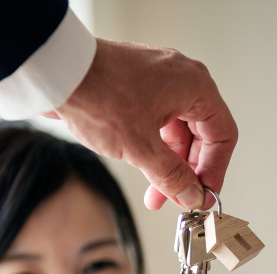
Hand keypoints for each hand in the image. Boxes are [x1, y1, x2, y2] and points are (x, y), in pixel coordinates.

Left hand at [54, 39, 236, 209]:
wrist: (53, 72)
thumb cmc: (96, 94)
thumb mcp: (141, 148)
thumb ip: (172, 177)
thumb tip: (192, 196)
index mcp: (194, 86)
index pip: (223, 136)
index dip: (215, 171)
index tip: (203, 196)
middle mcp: (181, 79)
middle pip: (201, 135)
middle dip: (188, 172)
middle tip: (177, 199)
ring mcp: (158, 81)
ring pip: (177, 131)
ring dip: (168, 164)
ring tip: (155, 193)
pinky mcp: (137, 86)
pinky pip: (158, 122)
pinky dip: (153, 148)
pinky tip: (142, 168)